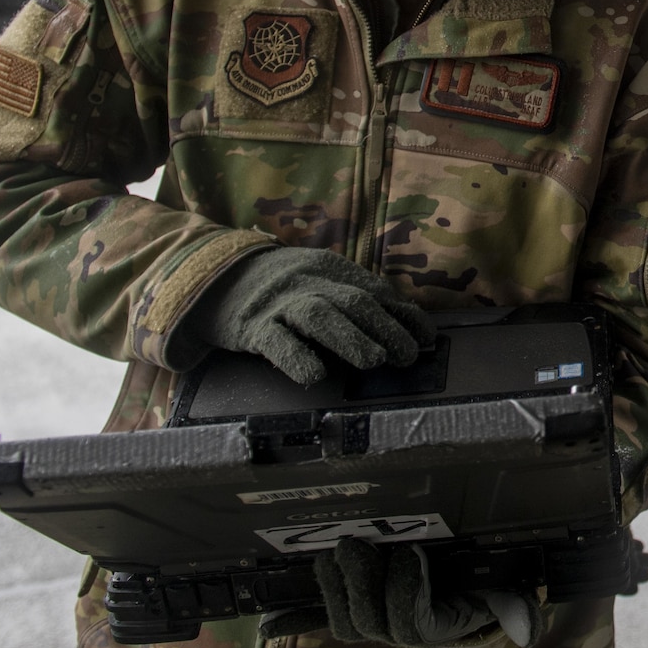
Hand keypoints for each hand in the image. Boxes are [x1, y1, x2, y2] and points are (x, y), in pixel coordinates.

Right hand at [178, 247, 432, 383]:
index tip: (427, 338)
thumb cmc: (288, 287)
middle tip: (407, 356)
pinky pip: (275, 342)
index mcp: (332, 272)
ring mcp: (281, 304)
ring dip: (349, 338)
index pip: (375, 293)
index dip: (403, 316)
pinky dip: (296, 357)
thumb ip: (364, 300)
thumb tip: (416, 327)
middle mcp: (310, 284)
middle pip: (352, 302)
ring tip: (373, 361)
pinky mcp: (253, 328)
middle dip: (384, 329)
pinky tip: (314, 375)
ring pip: (319, 316)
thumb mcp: (325, 282)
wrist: (220, 274)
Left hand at [313, 538, 541, 647]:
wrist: (458, 588)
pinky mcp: (354, 609)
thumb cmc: (479, 587)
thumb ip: (516, 608)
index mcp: (434, 630)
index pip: (411, 625)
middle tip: (356, 546)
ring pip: (345, 621)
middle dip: (361, 584)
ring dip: (337, 587)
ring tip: (336, 552)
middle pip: (370, 623)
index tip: (410, 552)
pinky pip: (330, 615)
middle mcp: (400, 633)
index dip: (405, 593)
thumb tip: (528, 629)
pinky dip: (315, 599)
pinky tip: (307, 579)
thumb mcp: (503, 594)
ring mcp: (374, 623)